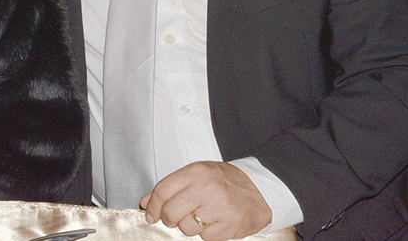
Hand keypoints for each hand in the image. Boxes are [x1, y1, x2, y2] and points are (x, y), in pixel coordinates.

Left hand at [140, 161, 271, 240]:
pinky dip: (207, 234)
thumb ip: (171, 187)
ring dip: (189, 227)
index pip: (163, 191)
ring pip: (186, 228)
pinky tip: (214, 222)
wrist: (261, 190)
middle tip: (174, 218)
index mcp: (196, 172)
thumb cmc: (226, 182)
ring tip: (201, 217)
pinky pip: (205, 238)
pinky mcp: (231, 225)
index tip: (150, 214)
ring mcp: (220, 207)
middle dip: (168, 219)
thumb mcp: (197, 175)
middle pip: (171, 212)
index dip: (152, 206)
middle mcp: (207, 188)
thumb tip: (146, 202)